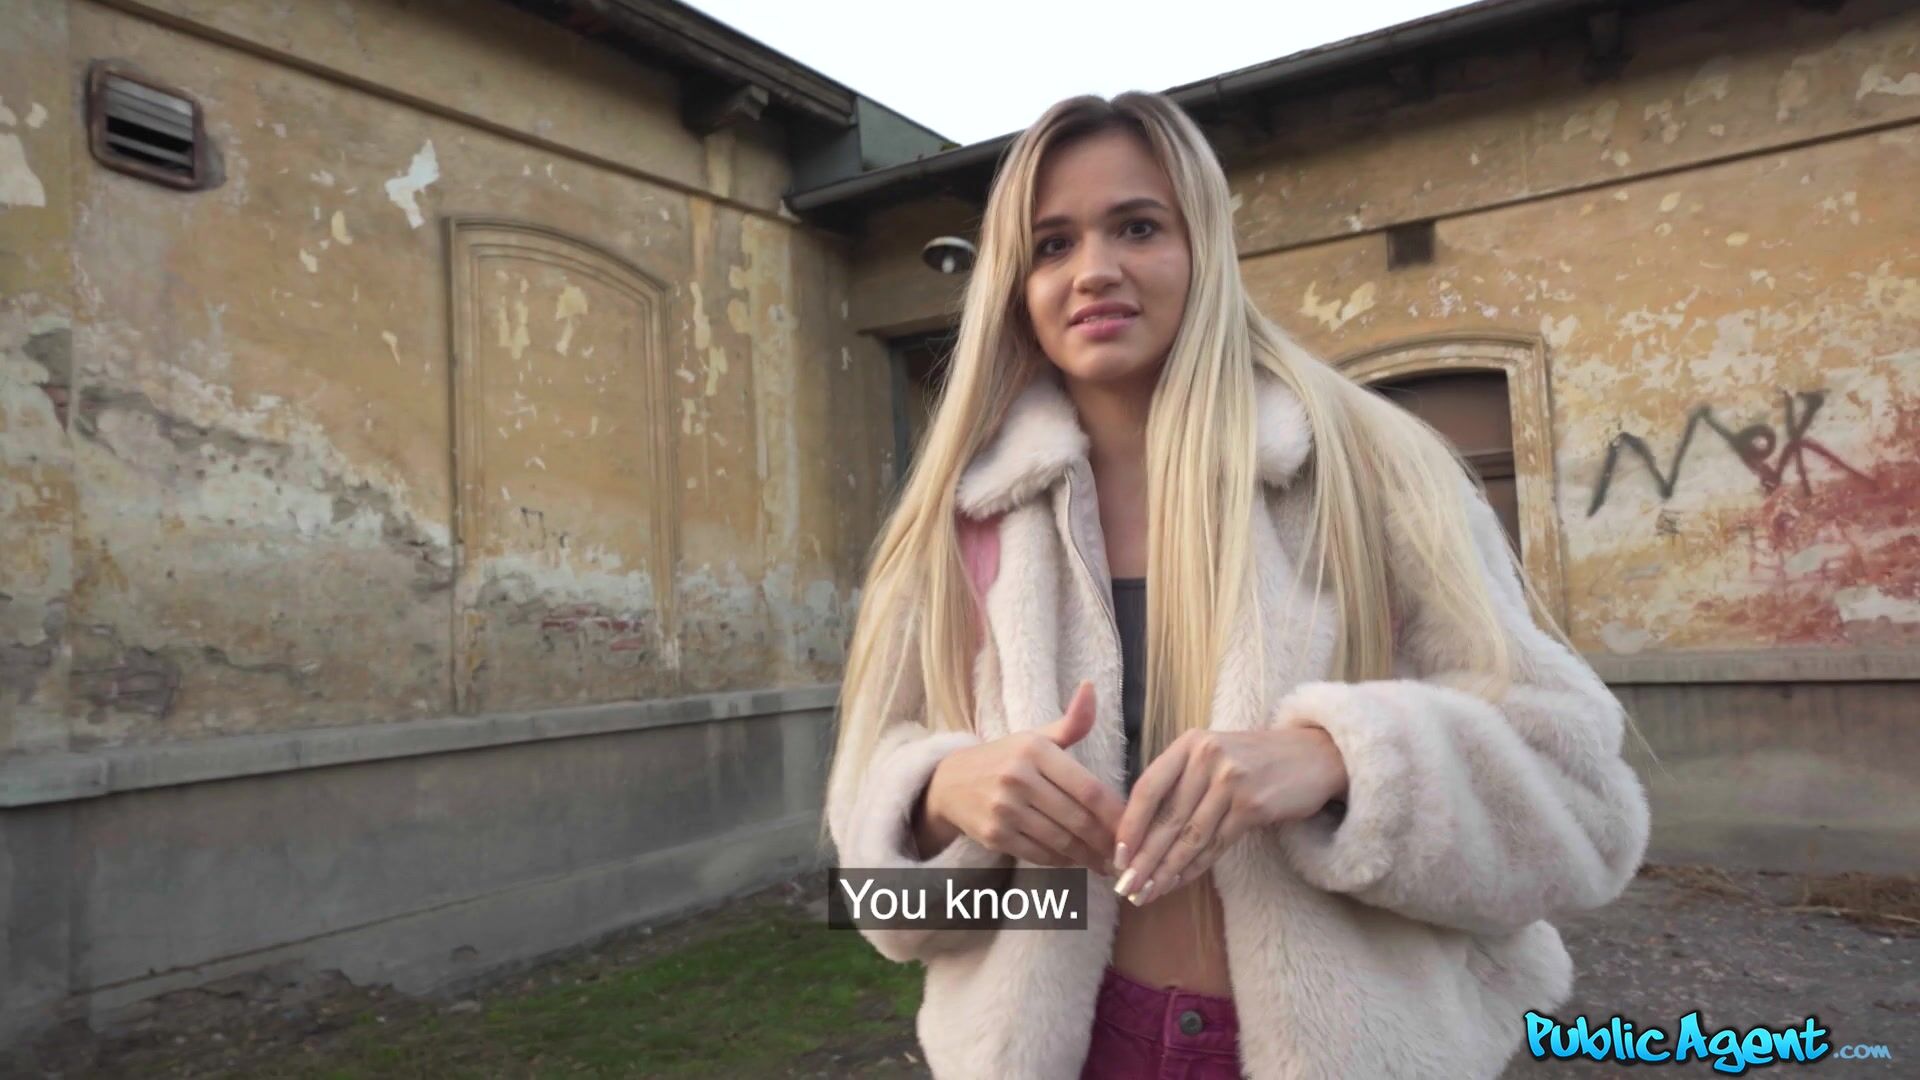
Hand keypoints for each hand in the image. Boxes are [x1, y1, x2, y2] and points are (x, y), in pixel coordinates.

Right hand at [919, 680, 1126, 870]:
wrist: (949, 783)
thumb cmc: (1005, 758)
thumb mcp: (1036, 737)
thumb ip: (1071, 722)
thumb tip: (1090, 687)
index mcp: (1034, 750)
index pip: (1088, 789)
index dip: (1115, 814)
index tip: (1134, 827)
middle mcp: (1018, 778)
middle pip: (1077, 819)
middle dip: (1106, 841)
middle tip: (1126, 853)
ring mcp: (1003, 809)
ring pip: (1060, 841)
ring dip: (1088, 856)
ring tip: (1106, 863)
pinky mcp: (993, 835)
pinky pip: (1038, 854)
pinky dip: (1062, 862)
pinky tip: (1076, 861)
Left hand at [1111, 727, 1346, 904]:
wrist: (1315, 755)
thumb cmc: (1255, 760)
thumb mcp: (1213, 755)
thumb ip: (1180, 782)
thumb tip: (1139, 832)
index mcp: (1189, 743)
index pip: (1148, 788)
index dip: (1129, 825)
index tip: (1116, 856)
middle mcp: (1207, 758)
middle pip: (1166, 818)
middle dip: (1143, 858)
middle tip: (1124, 887)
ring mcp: (1232, 781)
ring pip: (1190, 836)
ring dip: (1165, 870)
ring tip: (1146, 893)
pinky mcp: (1254, 806)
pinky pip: (1216, 844)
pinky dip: (1195, 867)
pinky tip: (1179, 882)